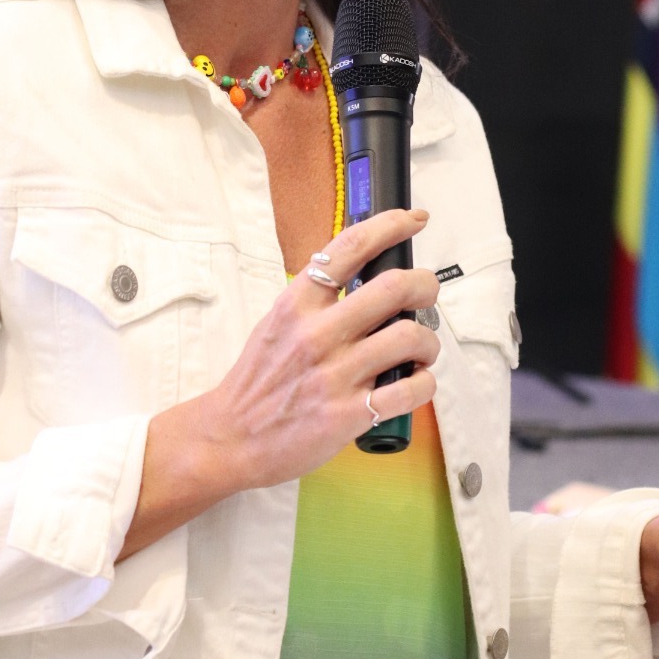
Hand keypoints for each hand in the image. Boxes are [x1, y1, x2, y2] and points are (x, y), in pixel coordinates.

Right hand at [198, 207, 440, 492]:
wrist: (229, 437)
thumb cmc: (257, 380)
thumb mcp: (277, 323)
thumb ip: (315, 299)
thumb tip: (364, 273)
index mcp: (297, 304)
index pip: (350, 248)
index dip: (391, 226)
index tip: (414, 220)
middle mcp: (317, 334)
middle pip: (394, 288)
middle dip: (425, 285)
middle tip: (426, 294)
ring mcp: (334, 375)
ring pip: (409, 338)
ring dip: (428, 341)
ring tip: (422, 349)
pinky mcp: (348, 415)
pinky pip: (410, 391)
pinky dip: (425, 383)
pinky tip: (416, 381)